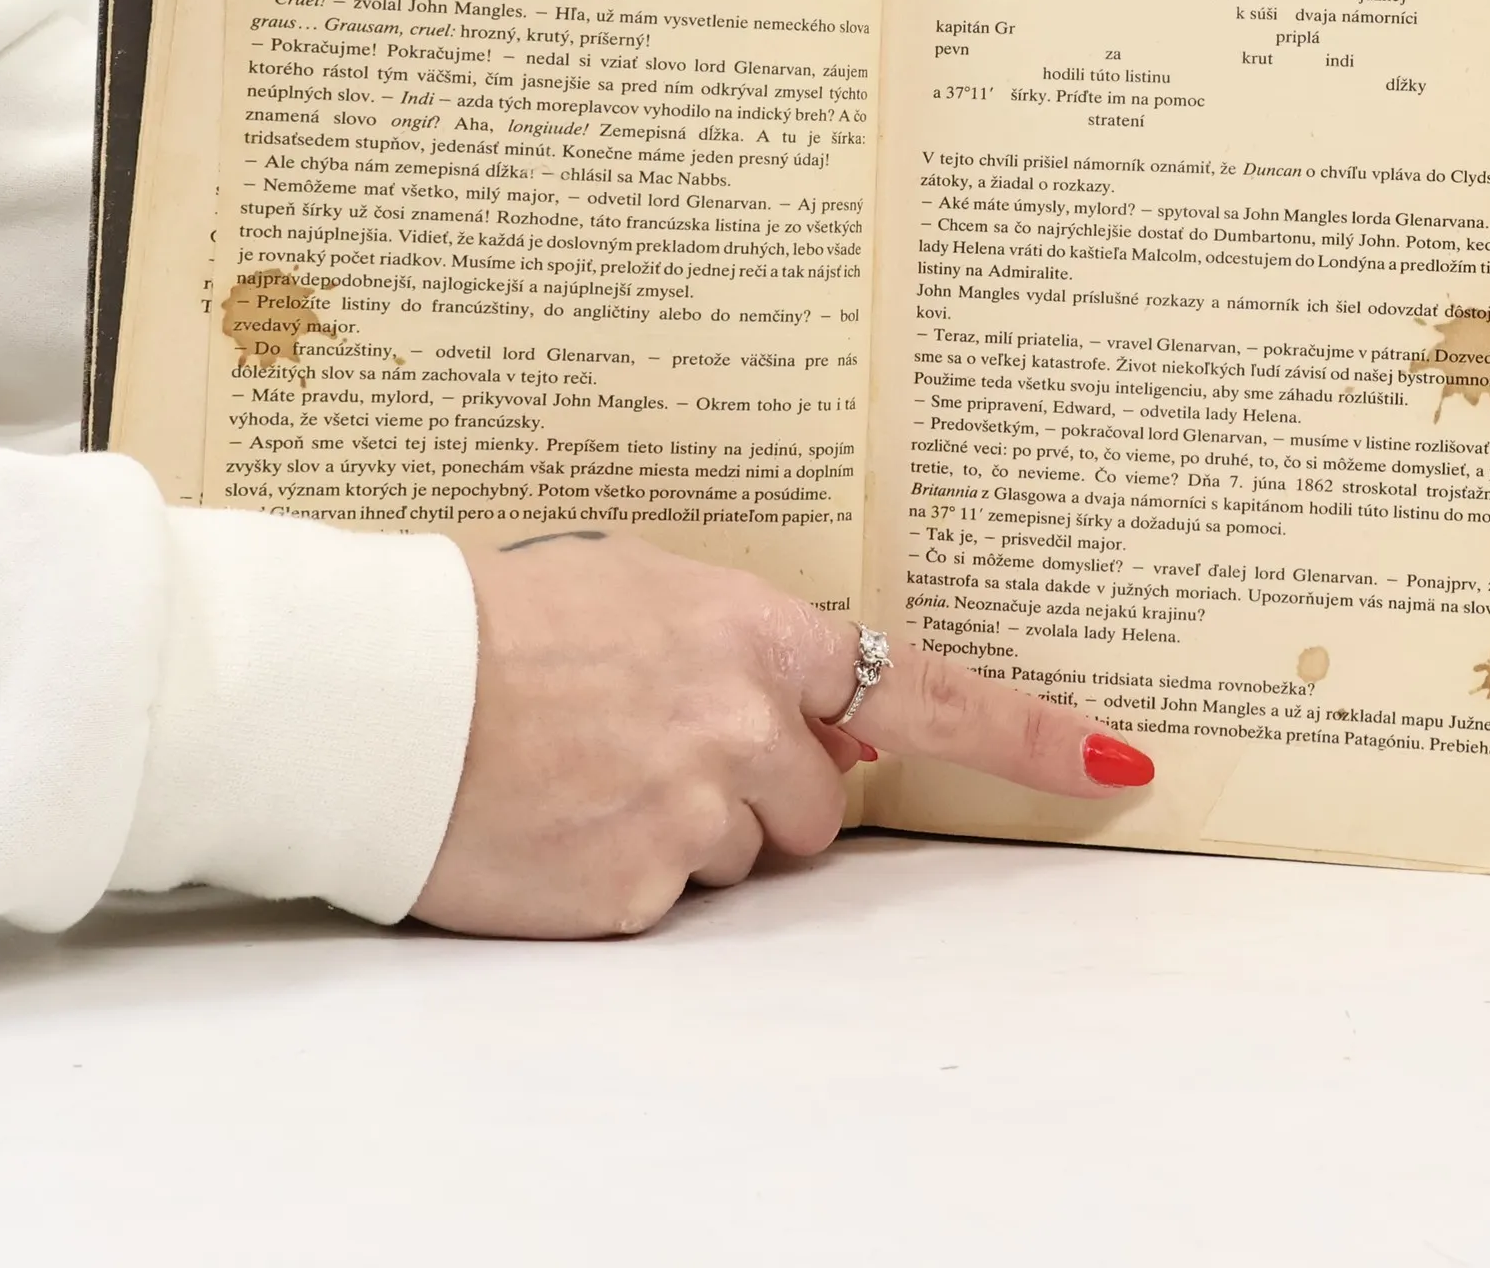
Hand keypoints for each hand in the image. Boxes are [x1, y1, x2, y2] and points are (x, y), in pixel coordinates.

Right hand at [410, 530, 1152, 937]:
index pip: (923, 695)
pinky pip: (670, 899)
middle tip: (652, 745)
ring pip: (744, 854)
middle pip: (816, 802)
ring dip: (689, 829)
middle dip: (761, 789)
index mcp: (750, 633)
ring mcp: (691, 813)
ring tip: (589, 772)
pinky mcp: (635, 893)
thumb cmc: (494, 621)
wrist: (377, 692)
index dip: (1025, 737)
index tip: (1112, 767)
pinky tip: (560, 819)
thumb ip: (744, 650)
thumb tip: (813, 722)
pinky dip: (626, 872)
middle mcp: (740, 724)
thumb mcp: (637, 591)